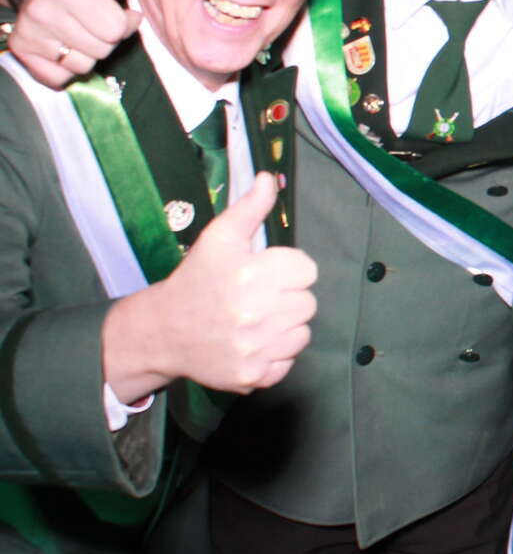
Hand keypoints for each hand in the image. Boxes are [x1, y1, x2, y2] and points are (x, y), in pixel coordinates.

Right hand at [11, 0, 144, 86]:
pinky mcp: (21, 49)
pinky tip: (63, 43)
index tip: (114, 7)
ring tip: (80, 29)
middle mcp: (43, 9)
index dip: (123, 21)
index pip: (117, 29)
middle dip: (106, 37)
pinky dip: (65, 68)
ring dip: (88, 52)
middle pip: (102, 49)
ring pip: (82, 65)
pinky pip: (58, 77)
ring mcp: (29, 30)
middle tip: (95, 19)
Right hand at [103, 173, 317, 402]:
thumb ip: (249, 208)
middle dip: (287, 298)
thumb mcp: (219, 239)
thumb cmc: (196, 280)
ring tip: (255, 320)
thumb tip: (268, 178)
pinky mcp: (252, 375)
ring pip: (302, 333)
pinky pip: (288, 362)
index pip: (307, 270)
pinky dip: (275, 355)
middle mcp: (253, 313)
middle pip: (307, 303)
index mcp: (250, 275)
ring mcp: (253, 348)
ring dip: (285, 327)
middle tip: (258, 298)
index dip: (289, 270)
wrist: (162, 331)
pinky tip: (251, 343)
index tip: (266, 273)